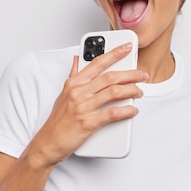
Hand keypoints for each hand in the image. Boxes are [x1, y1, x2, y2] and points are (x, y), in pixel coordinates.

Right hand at [32, 43, 146, 164]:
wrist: (49, 142)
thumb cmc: (57, 120)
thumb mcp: (63, 94)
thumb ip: (73, 75)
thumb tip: (76, 60)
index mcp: (74, 83)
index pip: (97, 62)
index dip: (114, 53)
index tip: (126, 47)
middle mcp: (79, 92)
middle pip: (111, 77)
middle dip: (131, 74)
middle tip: (142, 75)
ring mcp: (84, 107)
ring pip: (115, 92)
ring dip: (132, 91)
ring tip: (139, 92)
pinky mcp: (89, 123)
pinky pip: (113, 113)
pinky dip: (127, 111)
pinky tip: (132, 110)